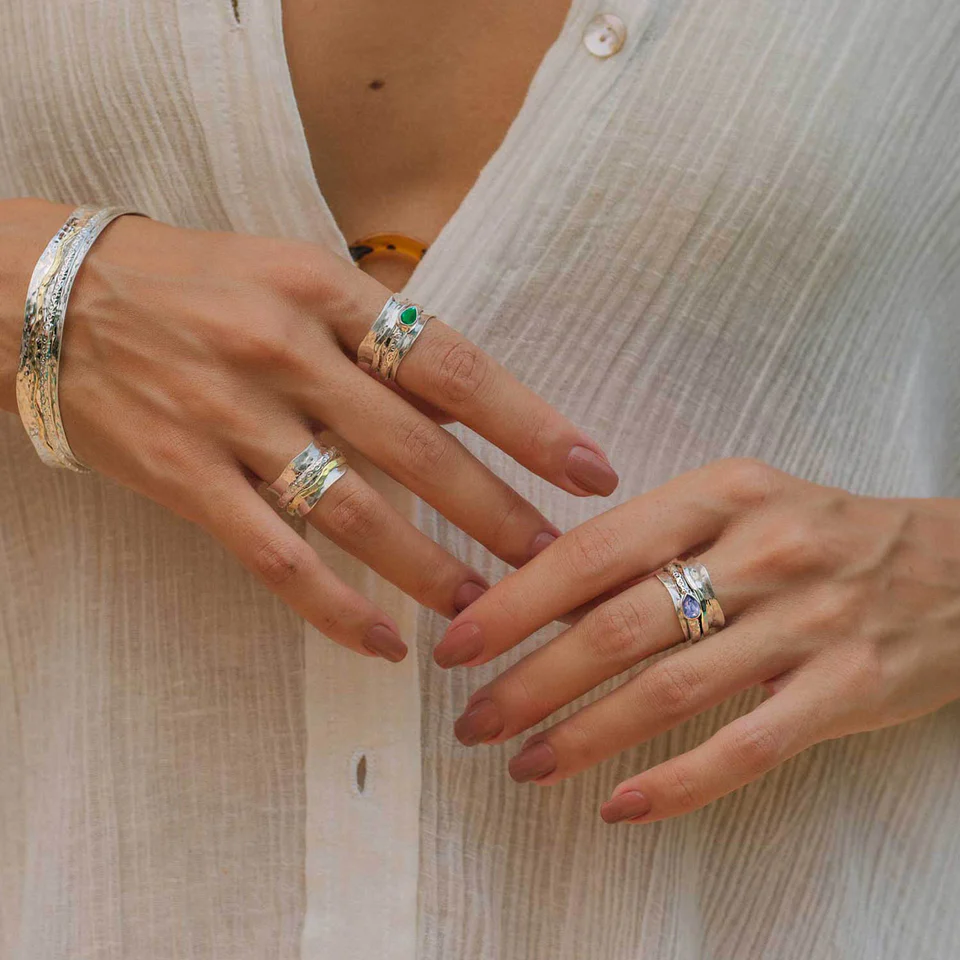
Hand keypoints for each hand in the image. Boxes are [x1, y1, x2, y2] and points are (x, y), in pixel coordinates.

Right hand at [2, 199, 618, 659]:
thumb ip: (372, 333)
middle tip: (557, 559)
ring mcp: (232, 419)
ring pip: (353, 511)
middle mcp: (286, 353)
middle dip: (496, 512)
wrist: (52, 299)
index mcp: (325, 292)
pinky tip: (380, 645)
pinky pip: (273, 555)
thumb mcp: (292, 275)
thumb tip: (463, 399)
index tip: (589, 470)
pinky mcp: (184, 478)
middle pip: (417, 449)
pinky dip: (331, 607)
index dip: (529, 424)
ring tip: (484, 610)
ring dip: (428, 569)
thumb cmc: (195, 282)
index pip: (451, 366)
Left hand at [434, 458, 959, 822]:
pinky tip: (617, 806)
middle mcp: (761, 551)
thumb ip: (651, 542)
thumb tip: (542, 593)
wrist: (957, 567)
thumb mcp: (738, 505)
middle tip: (473, 720)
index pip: (592, 551)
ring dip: (582, 736)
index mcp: (721, 493)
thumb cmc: (821, 532)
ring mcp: (807, 623)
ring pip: (668, 692)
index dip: (515, 603)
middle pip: (618, 628)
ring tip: (524, 764)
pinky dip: (675, 785)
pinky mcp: (847, 690)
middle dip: (531, 681)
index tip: (456, 644)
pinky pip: (746, 748)